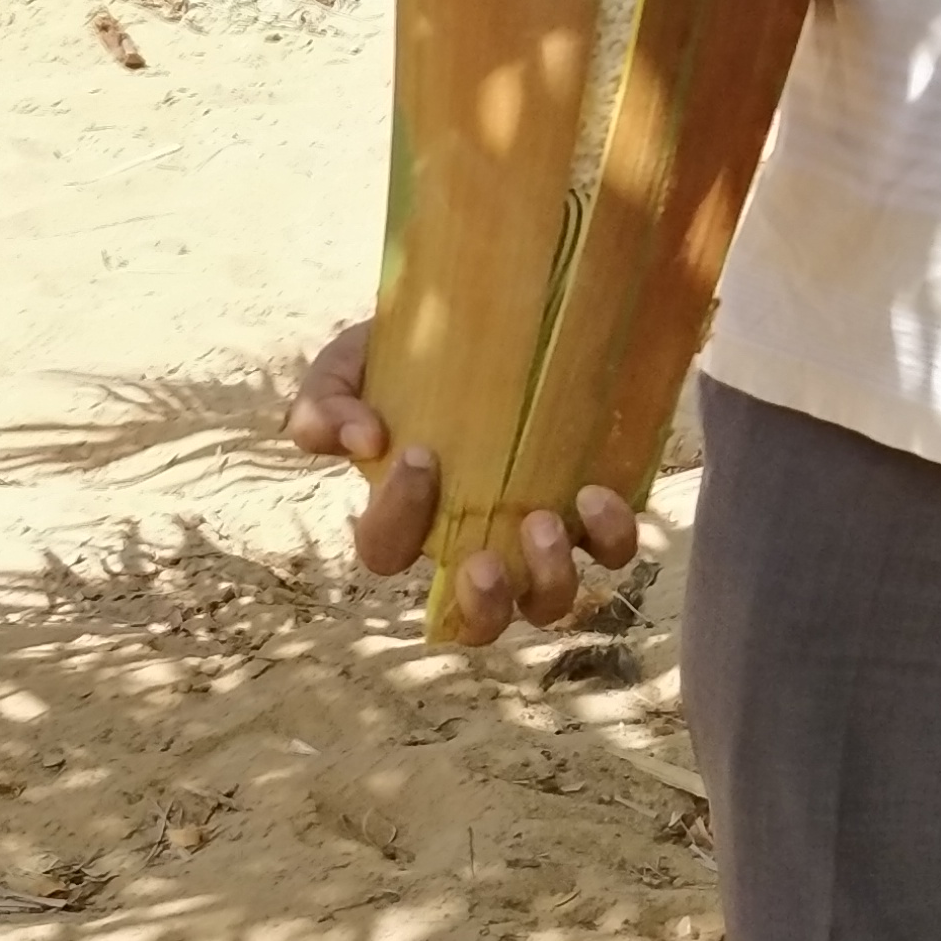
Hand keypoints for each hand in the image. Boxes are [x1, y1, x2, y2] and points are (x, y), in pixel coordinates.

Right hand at [285, 320, 638, 645]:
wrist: (487, 318)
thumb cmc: (408, 357)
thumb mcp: (350, 366)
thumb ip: (327, 402)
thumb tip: (360, 442)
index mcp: (408, 521)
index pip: (387, 551)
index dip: (396, 519)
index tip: (419, 455)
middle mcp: (476, 545)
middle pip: (477, 622)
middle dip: (482, 605)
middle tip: (482, 558)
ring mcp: (537, 536)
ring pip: (548, 601)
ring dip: (548, 577)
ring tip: (544, 521)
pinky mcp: (591, 512)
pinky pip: (614, 550)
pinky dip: (611, 536)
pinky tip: (596, 493)